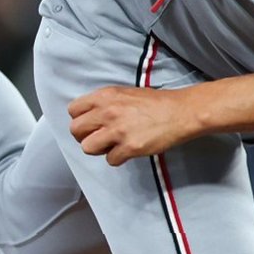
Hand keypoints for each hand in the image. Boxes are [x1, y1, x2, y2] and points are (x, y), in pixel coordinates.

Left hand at [68, 84, 195, 165]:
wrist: (180, 112)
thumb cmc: (155, 102)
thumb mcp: (125, 93)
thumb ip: (106, 103)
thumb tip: (92, 116)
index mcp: (105, 96)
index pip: (73, 110)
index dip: (81, 119)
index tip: (90, 124)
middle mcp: (107, 112)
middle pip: (76, 130)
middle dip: (85, 136)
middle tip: (98, 138)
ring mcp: (117, 130)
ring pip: (88, 147)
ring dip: (99, 149)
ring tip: (113, 145)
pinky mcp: (129, 147)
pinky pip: (110, 160)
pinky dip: (118, 158)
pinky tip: (128, 151)